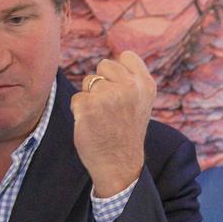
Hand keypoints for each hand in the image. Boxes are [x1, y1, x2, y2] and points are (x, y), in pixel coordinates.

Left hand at [71, 51, 155, 197]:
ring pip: (88, 82)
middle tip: (109, 107)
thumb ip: (132, 81)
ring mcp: (109, 95)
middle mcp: (130, 87)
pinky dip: (79, 111)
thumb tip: (113, 61)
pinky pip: (77, 98)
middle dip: (101, 82)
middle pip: (104, 65)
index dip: (117, 70)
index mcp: (145, 85)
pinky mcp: (88, 106)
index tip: (119, 88)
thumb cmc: (126, 133)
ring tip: (101, 117)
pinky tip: (91, 125)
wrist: (119, 165)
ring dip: (90, 97)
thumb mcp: (140, 103)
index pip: (127, 56)